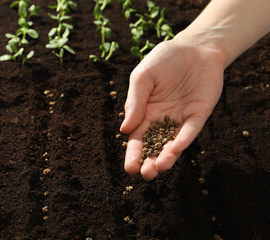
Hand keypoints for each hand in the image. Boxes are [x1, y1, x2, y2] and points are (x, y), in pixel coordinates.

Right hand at [120, 37, 225, 179]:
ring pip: (172, 144)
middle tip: (145, 174)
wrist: (195, 47)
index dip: (133, 154)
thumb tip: (124, 130)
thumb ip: (134, 102)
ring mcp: (180, 119)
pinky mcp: (198, 115)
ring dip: (166, 157)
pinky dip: (183, 140)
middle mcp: (162, 120)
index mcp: (145, 113)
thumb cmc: (164, 60)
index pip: (137, 138)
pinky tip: (176, 148)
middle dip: (149, 162)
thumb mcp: (143, 77)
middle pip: (154, 146)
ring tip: (159, 168)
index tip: (130, 168)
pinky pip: (190, 131)